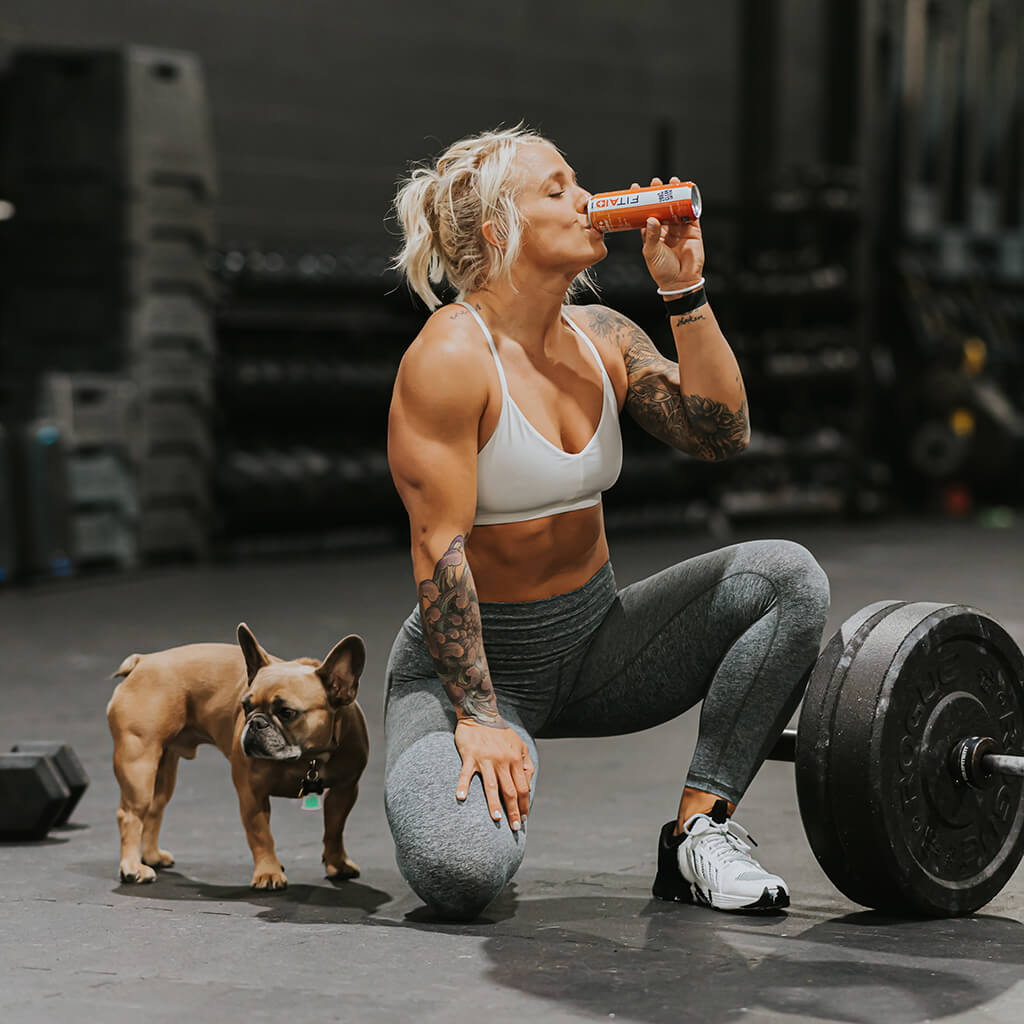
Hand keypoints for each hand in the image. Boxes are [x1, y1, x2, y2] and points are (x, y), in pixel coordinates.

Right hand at [454, 719, 532, 831]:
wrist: (480, 714)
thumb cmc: (500, 733)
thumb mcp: (519, 745)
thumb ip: (526, 764)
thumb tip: (528, 785)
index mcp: (515, 759)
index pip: (523, 787)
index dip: (524, 804)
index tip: (523, 818)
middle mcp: (502, 760)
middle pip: (510, 790)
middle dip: (513, 810)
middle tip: (513, 828)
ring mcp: (486, 759)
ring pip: (492, 785)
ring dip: (494, 804)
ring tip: (497, 819)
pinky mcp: (470, 755)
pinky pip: (466, 773)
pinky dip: (463, 785)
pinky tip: (461, 797)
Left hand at [632, 176, 704, 290]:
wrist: (680, 282)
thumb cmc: (662, 271)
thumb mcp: (651, 252)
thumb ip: (651, 236)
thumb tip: (651, 218)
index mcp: (652, 234)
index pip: (645, 214)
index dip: (641, 201)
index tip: (636, 189)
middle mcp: (665, 229)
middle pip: (661, 207)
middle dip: (659, 194)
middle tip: (655, 182)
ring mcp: (680, 229)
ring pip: (676, 207)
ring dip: (675, 194)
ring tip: (672, 182)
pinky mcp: (693, 231)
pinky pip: (692, 213)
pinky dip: (691, 202)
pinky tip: (689, 191)